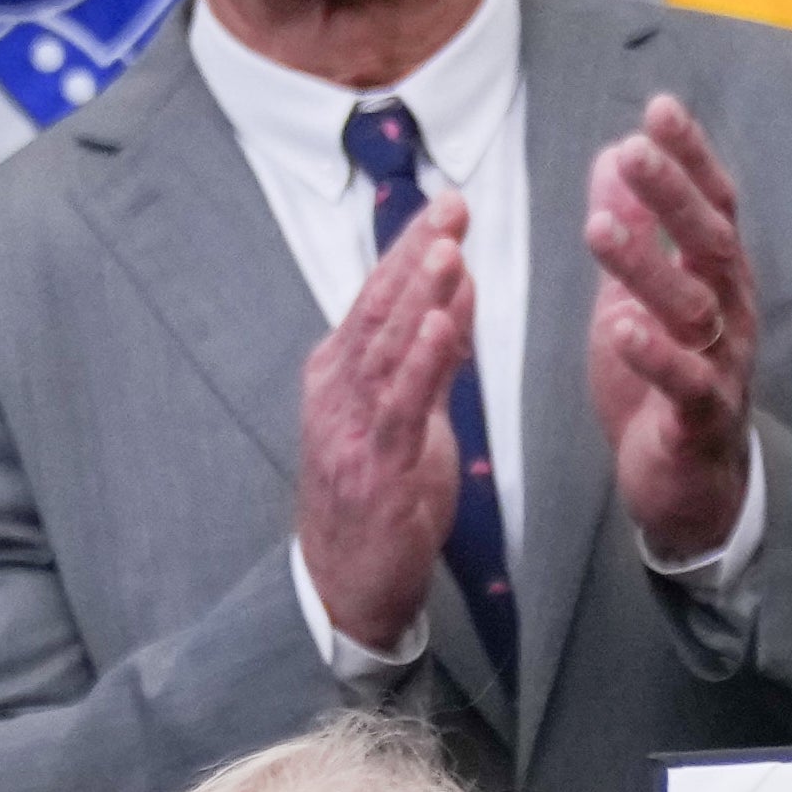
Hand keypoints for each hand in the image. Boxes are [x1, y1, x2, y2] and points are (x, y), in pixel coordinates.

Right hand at [296, 196, 473, 651]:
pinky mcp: (374, 466)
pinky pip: (400, 405)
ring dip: (417, 296)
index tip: (448, 206)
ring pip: (385, 348)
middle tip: (453, 206)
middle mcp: (337, 389)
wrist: (348, 584)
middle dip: (416, 254)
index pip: (378, 296)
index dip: (412, 248)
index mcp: (341, 372)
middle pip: (378, 309)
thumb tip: (453, 296)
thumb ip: (432, 360)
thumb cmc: (382, 499)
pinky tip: (437, 325)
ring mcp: (349, 426)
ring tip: (448, 250)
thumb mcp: (412, 419)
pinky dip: (419, 361)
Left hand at [586, 95, 758, 563]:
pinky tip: (620, 328)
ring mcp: (722, 367)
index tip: (659, 108)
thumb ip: (631, 230)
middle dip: (674, 196)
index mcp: (718, 278)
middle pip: (712, 244)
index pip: (713, 205)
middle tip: (635, 149)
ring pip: (694, 309)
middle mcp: (731, 314)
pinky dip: (654, 356)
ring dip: (647, 267)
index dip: (691, 158)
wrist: (688, 485)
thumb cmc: (661, 383)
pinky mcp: (701, 420)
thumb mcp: (635, 296)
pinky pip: (684, 384)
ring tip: (599, 230)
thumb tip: (614, 154)